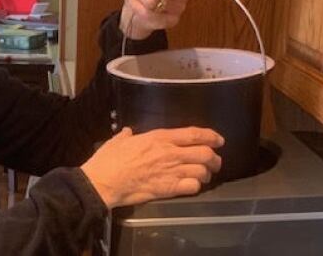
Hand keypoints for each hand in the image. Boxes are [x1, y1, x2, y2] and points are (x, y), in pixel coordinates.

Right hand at [80, 127, 223, 207]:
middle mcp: (170, 153)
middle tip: (214, 162)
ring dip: (206, 174)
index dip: (211, 136)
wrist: (104, 181)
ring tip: (204, 176)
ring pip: (202, 171)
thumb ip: (127, 135)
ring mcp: (171, 171)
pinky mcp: (168, 189)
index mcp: (160, 137)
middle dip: (214, 158)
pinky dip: (196, 186)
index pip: (194, 134)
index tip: (218, 140)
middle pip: (205, 153)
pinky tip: (191, 186)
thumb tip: (128, 132)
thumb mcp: (118, 141)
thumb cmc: (109, 160)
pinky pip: (193, 187)